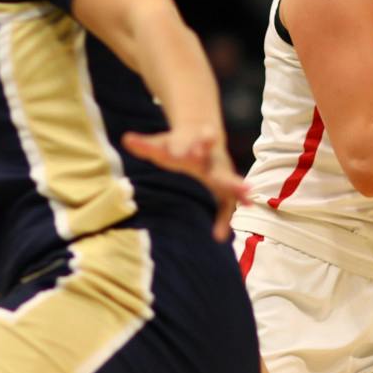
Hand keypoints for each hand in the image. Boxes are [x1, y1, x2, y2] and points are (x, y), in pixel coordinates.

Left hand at [121, 127, 249, 240]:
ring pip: (230, 185)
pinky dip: (223, 219)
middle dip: (226, 176)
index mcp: (198, 146)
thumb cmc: (177, 144)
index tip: (183, 152)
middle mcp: (213, 161)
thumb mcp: (161, 144)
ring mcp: (222, 174)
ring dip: (236, 191)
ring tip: (246, 199)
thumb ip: (145, 144)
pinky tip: (219, 236)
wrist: (203, 136)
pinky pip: (226, 205)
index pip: (196, 146)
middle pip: (220, 170)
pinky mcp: (225, 187)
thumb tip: (126, 139)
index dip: (192, 148)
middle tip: (233, 180)